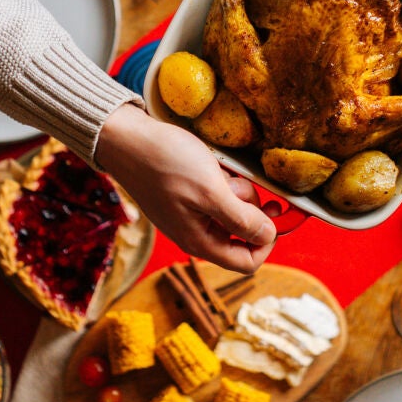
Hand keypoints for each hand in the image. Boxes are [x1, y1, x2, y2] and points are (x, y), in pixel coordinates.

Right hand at [96, 104, 275, 272]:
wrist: (127, 139)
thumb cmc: (166, 164)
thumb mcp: (212, 192)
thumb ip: (242, 219)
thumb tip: (269, 236)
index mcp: (200, 242)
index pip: (247, 262)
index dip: (266, 242)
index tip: (274, 214)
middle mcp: (195, 234)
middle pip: (241, 235)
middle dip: (248, 209)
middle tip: (240, 184)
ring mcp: (190, 214)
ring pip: (230, 213)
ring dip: (234, 192)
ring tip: (219, 172)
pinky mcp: (187, 196)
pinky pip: (216, 196)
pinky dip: (221, 183)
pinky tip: (209, 167)